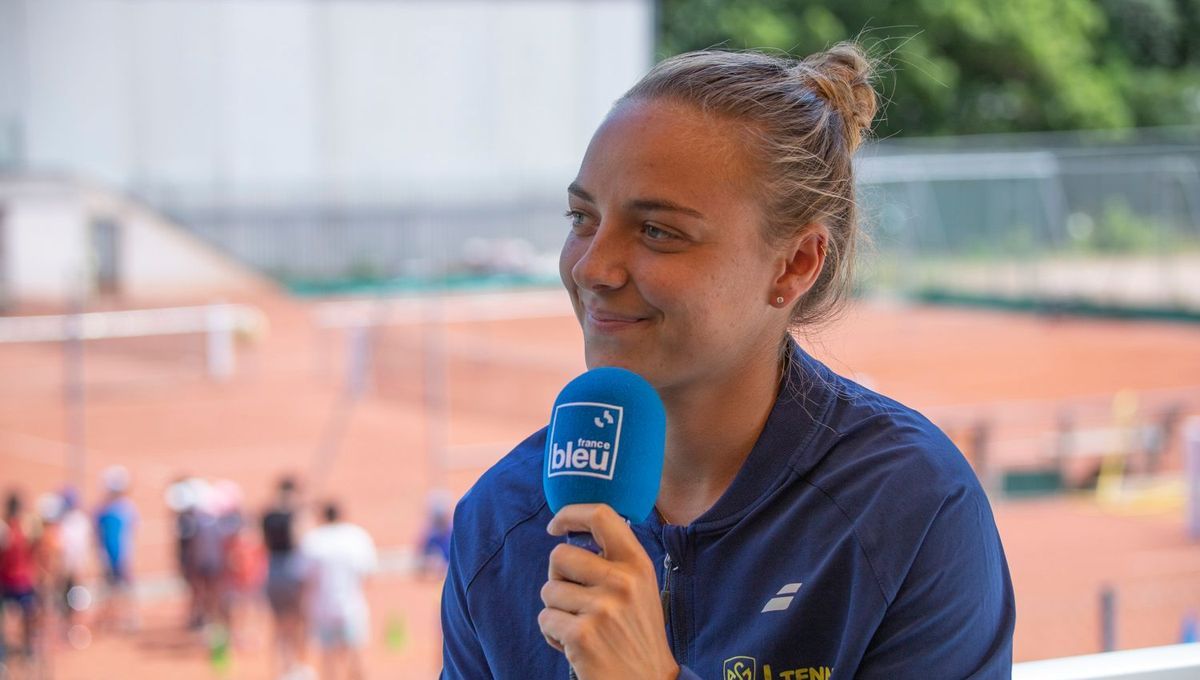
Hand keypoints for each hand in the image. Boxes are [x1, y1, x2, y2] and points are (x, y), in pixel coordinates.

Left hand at [539, 504, 678, 679]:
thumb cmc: (638, 635)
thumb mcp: (640, 589)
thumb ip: (616, 562)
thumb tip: (575, 532)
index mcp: (637, 564)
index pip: (601, 515)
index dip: (570, 514)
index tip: (555, 526)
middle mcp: (622, 581)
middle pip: (560, 555)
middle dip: (557, 576)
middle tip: (573, 597)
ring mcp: (602, 608)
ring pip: (549, 590)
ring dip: (556, 610)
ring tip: (579, 626)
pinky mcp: (582, 635)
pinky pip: (546, 620)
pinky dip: (553, 634)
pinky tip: (575, 645)